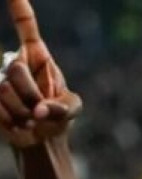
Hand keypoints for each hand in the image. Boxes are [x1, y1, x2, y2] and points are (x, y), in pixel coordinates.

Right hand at [0, 0, 80, 147]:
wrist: (43, 138)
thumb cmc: (58, 116)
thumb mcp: (71, 109)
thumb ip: (62, 108)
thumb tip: (38, 111)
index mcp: (38, 58)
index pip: (26, 26)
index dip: (19, 7)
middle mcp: (16, 64)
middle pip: (14, 69)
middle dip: (30, 93)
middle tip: (39, 109)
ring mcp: (1, 81)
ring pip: (4, 89)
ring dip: (23, 111)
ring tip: (31, 117)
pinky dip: (13, 121)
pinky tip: (19, 124)